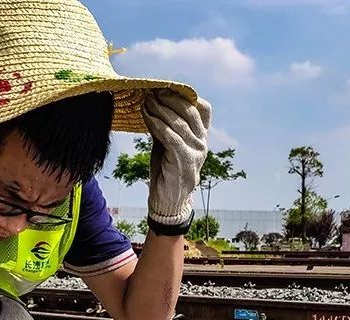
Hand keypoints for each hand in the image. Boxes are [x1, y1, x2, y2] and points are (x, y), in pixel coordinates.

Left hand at [142, 89, 210, 225]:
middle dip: (170, 98)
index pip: (203, 109)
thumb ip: (165, 125)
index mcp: (201, 136)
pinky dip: (157, 124)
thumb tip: (152, 101)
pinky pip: (171, 137)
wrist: (168, 200)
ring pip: (179, 123)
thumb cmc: (166, 170)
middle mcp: (202, 142)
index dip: (186, 96)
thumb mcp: (166, 143)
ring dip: (160, 109)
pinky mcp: (185, 161)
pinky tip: (146, 117)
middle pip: (190, 112)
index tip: (166, 88)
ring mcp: (196, 152)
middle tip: (153, 91)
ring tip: (146, 101)